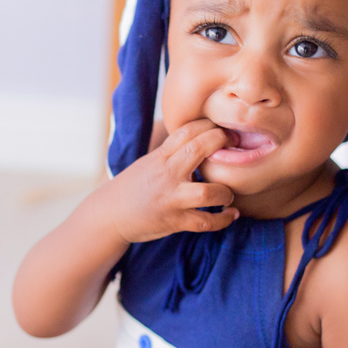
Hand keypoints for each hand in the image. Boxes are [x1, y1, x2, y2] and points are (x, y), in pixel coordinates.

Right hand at [103, 119, 238, 242]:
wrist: (110, 214)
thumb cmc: (134, 186)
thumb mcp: (150, 162)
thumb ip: (173, 152)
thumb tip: (200, 137)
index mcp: (160, 157)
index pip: (186, 130)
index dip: (209, 125)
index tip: (224, 128)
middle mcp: (166, 175)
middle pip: (198, 149)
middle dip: (221, 143)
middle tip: (237, 147)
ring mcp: (171, 199)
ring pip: (206, 192)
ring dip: (225, 192)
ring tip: (230, 193)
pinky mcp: (174, 221)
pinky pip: (205, 222)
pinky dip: (223, 220)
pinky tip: (231, 215)